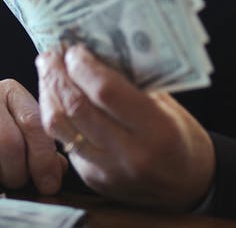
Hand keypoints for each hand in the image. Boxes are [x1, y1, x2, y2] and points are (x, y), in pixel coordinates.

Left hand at [36, 45, 214, 210]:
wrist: (187, 187)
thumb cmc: (180, 137)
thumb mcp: (167, 105)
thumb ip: (133, 82)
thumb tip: (94, 50)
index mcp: (156, 130)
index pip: (106, 91)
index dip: (83, 66)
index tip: (74, 48)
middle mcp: (129, 153)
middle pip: (76, 107)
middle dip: (58, 75)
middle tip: (51, 55)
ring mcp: (107, 170)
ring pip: (59, 127)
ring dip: (48, 94)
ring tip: (47, 73)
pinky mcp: (92, 179)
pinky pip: (64, 142)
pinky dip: (57, 115)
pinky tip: (57, 98)